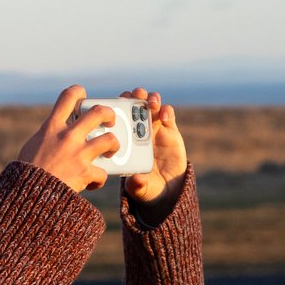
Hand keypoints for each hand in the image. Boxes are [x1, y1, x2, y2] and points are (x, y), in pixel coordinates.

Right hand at [15, 85, 120, 192]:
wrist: (27, 194)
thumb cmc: (27, 172)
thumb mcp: (33, 145)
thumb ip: (48, 136)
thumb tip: (54, 135)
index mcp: (52, 127)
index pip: (68, 97)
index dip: (79, 92)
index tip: (83, 95)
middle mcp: (67, 136)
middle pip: (98, 112)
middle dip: (108, 114)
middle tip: (110, 121)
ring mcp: (78, 153)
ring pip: (109, 139)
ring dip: (114, 145)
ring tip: (111, 151)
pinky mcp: (85, 172)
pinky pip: (102, 173)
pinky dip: (98, 179)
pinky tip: (93, 183)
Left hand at [119, 87, 187, 207]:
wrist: (166, 188)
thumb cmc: (146, 185)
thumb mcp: (139, 188)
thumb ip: (137, 185)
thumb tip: (136, 180)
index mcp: (124, 139)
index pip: (116, 118)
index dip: (115, 107)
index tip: (114, 104)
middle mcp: (137, 130)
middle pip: (133, 105)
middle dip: (133, 97)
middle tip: (135, 96)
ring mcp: (154, 128)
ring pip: (151, 105)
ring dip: (150, 99)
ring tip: (151, 103)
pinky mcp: (170, 130)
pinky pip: (168, 114)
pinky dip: (167, 111)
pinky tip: (165, 116)